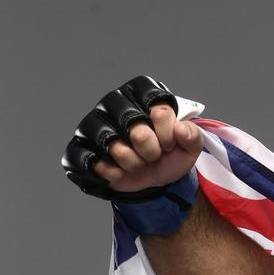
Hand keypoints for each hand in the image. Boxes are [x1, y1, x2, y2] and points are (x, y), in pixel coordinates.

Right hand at [62, 76, 203, 198]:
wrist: (150, 181)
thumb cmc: (168, 155)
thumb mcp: (189, 148)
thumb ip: (193, 136)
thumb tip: (181, 128)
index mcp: (141, 94)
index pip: (160, 110)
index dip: (168, 132)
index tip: (170, 141)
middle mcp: (114, 102)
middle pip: (138, 130)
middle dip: (152, 150)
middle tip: (154, 153)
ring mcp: (93, 123)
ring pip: (117, 149)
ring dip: (134, 163)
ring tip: (137, 161)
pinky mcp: (79, 146)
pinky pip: (99, 164)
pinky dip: (115, 173)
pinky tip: (119, 169)